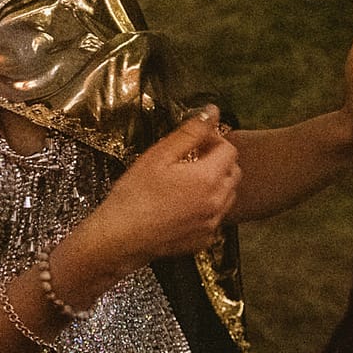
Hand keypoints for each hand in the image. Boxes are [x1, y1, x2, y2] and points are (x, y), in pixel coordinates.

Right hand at [73, 109, 239, 277]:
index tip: (194, 142)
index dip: (213, 141)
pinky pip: (215, 218)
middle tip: (191, 159)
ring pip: (228, 196)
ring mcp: (212, 224)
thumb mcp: (159, 156)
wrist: (119, 239)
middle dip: (218, 161)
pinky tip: (183, 206)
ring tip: (187, 182)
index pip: (230, 150)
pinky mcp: (203, 240)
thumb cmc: (134, 195)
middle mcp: (217, 203)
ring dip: (216, 184)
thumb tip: (213, 111)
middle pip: (233, 172)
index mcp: (209, 178)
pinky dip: (207, 208)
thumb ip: (190, 132)